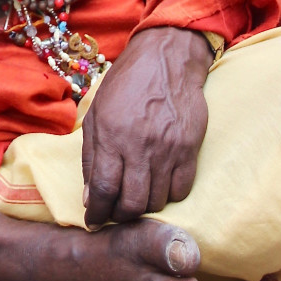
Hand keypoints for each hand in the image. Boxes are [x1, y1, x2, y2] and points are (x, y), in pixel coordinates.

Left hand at [81, 26, 211, 227]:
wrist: (166, 59)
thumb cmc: (126, 84)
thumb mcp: (96, 113)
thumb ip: (91, 156)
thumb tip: (90, 198)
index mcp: (111, 135)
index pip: (103, 190)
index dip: (97, 213)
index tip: (93, 221)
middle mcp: (140, 145)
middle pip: (131, 203)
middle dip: (119, 216)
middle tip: (115, 213)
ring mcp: (168, 149)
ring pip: (157, 201)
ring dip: (144, 207)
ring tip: (136, 198)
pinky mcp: (190, 149)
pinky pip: (181, 190)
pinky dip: (168, 197)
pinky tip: (159, 187)